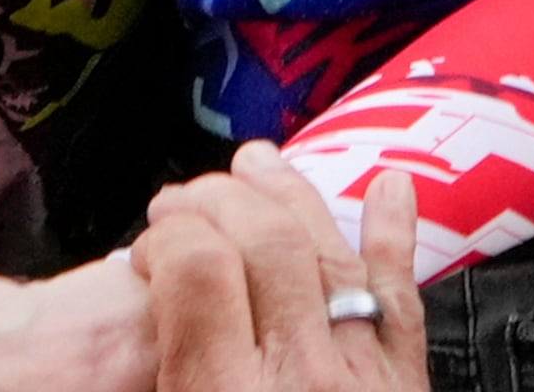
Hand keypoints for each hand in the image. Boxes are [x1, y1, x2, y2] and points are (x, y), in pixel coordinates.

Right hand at [139, 143, 425, 391]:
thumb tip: (126, 326)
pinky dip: (394, 235)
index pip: (198, 271)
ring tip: (257, 163)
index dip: (165, 241)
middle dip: (219, 201)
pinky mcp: (406, 381)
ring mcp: (365, 373)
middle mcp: (301, 375)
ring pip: (331, 254)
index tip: (147, 247)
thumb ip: (153, 372)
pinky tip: (390, 188)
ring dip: (292, 196)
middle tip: (182, 199)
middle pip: (267, 243)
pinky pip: (401, 294)